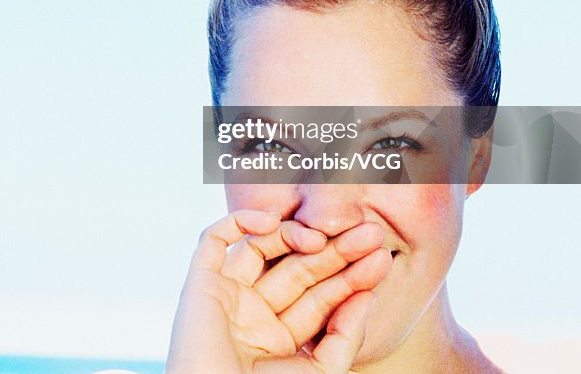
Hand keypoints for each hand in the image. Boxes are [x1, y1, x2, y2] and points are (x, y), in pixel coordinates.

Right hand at [166, 210, 391, 373]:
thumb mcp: (320, 370)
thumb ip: (345, 335)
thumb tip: (367, 296)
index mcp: (278, 338)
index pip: (321, 298)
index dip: (352, 278)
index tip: (381, 259)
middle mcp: (253, 313)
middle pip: (298, 270)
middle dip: (335, 251)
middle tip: (369, 233)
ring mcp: (226, 295)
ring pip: (262, 248)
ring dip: (294, 233)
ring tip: (321, 236)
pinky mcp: (199, 282)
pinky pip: (214, 240)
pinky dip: (239, 222)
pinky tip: (271, 221)